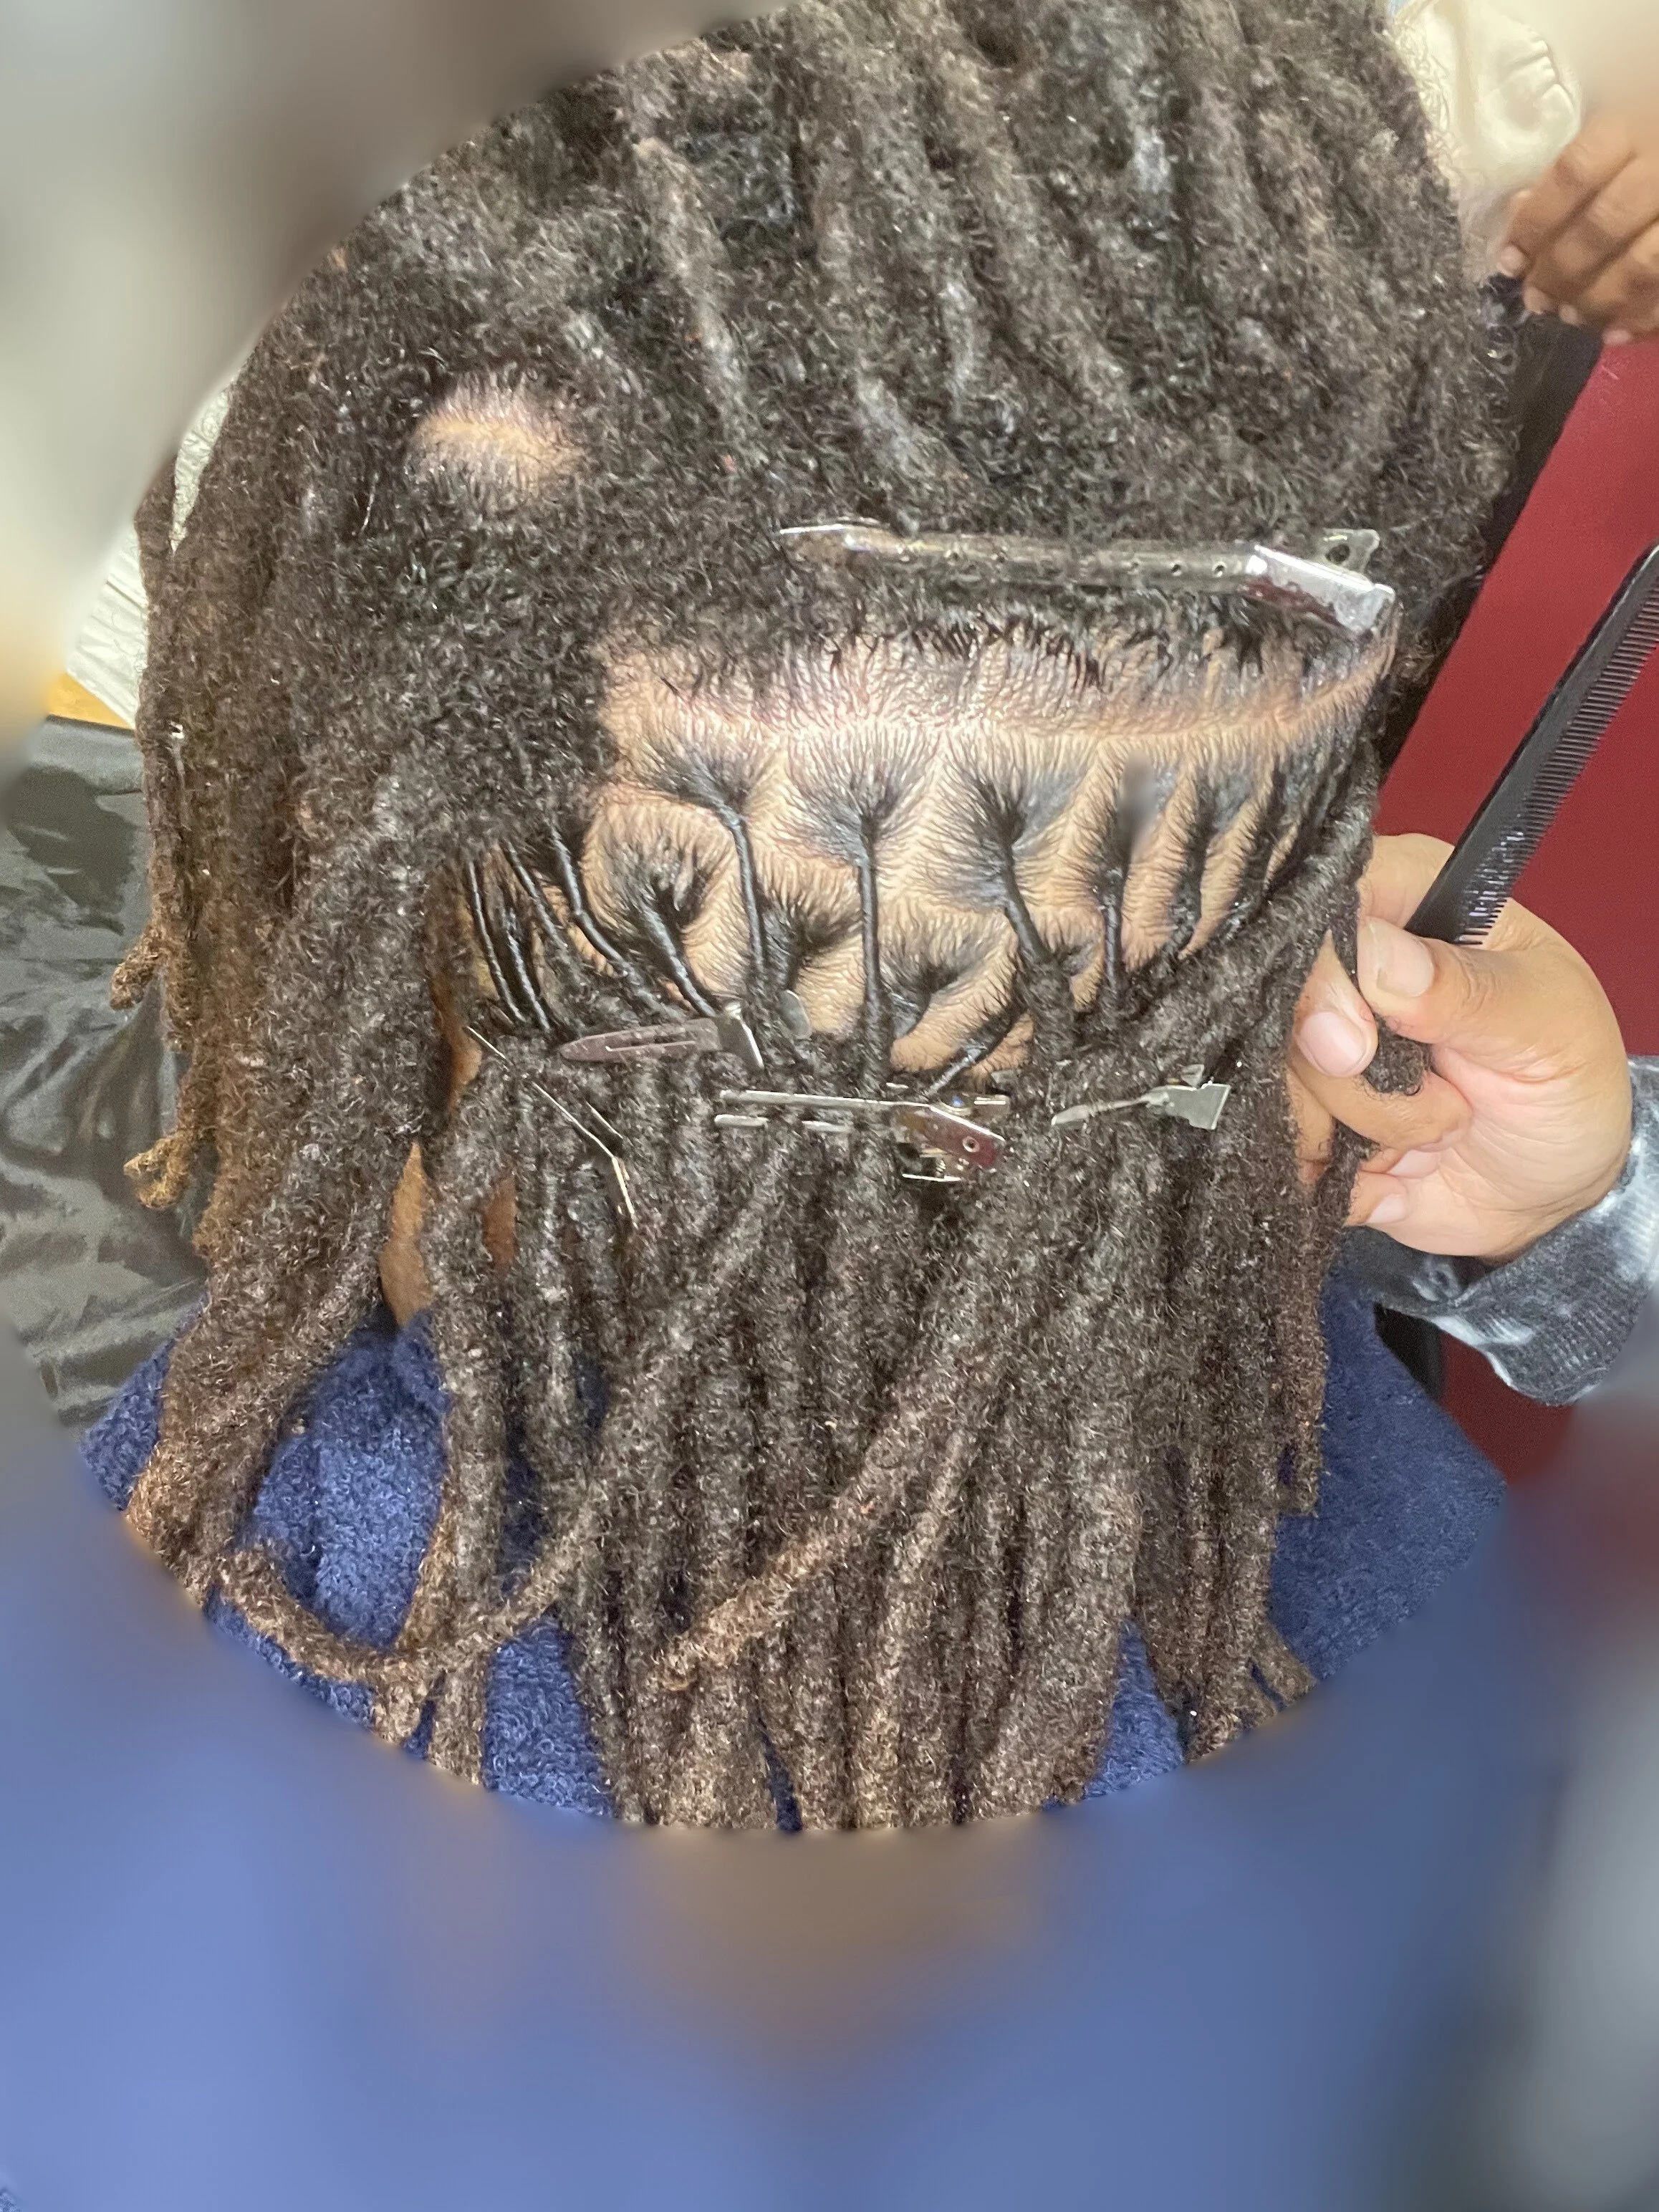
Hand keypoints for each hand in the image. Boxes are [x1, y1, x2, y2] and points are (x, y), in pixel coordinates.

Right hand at [1289, 835, 1631, 1263]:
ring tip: (1443, 1132)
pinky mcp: (1301, 1114)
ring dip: (1372, 1133)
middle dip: (1361, 1082)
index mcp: (1407, 905)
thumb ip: (1461, 987)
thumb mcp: (1545, 1025)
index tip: (1358, 1047)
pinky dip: (1344, 1174)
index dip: (1320, 979)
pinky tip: (1400, 1167)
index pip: (1316, 908)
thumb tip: (1370, 952)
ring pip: (1279, 1087)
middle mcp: (1345, 968)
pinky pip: (1282, 1147)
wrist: (1552, 1191)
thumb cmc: (1567, 1084)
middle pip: (1281, 1010)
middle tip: (1449, 1101)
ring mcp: (1313, 1045)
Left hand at [1499, 110, 1658, 344]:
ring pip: (1643, 266)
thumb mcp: (1622, 137)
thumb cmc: (1651, 142)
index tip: (1510, 258)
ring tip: (1571, 315)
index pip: (1577, 172)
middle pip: (1604, 226)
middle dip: (1561, 271)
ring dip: (1597, 300)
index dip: (1536, 221)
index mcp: (1641, 121)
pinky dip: (1642, 318)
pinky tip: (1614, 332)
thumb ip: (1574, 174)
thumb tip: (1518, 209)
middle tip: (1537, 298)